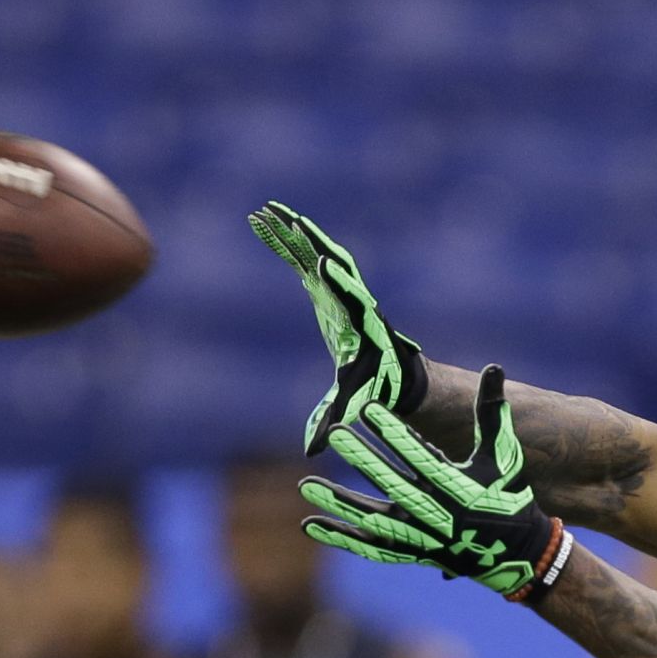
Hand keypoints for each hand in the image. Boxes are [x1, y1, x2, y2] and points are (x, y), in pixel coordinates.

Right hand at [248, 201, 426, 453]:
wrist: (394, 372)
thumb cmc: (377, 386)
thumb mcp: (354, 401)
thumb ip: (334, 418)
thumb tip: (312, 447)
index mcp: (358, 321)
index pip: (346, 296)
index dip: (334, 280)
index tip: (322, 263)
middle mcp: (348, 297)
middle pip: (327, 262)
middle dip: (306, 241)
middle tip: (284, 218)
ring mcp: (336, 289)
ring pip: (313, 252)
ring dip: (291, 231)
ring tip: (266, 210)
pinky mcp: (324, 288)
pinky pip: (301, 258)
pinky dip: (283, 240)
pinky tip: (262, 223)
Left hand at [301, 365, 572, 602]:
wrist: (518, 555)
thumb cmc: (508, 496)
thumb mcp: (503, 455)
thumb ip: (492, 413)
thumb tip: (493, 368)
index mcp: (458, 487)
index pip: (420, 455)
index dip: (394, 432)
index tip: (368, 408)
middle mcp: (437, 514)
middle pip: (392, 484)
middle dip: (362, 459)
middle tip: (336, 434)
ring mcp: (421, 537)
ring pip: (373, 519)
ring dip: (339, 502)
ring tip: (305, 485)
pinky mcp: (411, 552)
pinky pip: (370, 546)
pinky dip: (341, 537)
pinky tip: (311, 524)